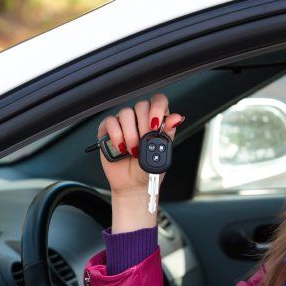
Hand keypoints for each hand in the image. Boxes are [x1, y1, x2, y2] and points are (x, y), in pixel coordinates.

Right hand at [97, 93, 183, 231]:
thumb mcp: (162, 152)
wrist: (133, 185)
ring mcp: (123, 123)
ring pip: (126, 113)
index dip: (157, 108)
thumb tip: (177, 118)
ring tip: (134, 151)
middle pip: (141, 105)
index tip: (155, 124)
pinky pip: (110, 122)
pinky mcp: (108, 130)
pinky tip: (121, 148)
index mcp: (156, 121)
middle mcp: (140, 119)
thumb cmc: (148, 169)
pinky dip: (116, 136)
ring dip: (131, 134)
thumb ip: (168, 133)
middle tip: (144, 142)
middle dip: (144, 126)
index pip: (158, 100)